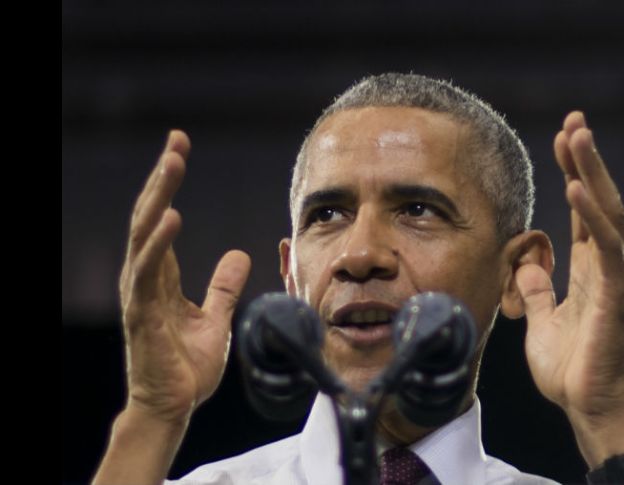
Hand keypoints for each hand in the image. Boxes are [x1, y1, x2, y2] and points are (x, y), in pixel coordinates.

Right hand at [119, 130, 250, 423]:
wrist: (174, 407)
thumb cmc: (187, 365)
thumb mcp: (216, 317)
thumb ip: (223, 285)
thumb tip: (238, 254)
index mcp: (161, 277)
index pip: (162, 218)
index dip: (169, 183)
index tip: (180, 147)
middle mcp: (145, 279)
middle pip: (150, 217)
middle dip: (163, 177)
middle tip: (177, 141)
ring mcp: (140, 295)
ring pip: (144, 235)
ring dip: (158, 196)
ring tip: (173, 163)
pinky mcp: (142, 315)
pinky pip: (149, 273)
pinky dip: (159, 243)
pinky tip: (171, 217)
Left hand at [514, 112, 623, 465]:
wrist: (585, 405)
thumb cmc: (568, 367)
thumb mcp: (539, 320)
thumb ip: (536, 290)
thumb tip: (528, 264)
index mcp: (586, 267)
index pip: (582, 209)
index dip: (573, 173)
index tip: (561, 140)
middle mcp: (604, 264)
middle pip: (598, 200)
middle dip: (585, 159)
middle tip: (575, 120)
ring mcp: (613, 277)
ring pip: (607, 213)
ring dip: (592, 173)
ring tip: (578, 135)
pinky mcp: (614, 294)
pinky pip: (605, 248)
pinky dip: (592, 216)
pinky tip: (576, 188)